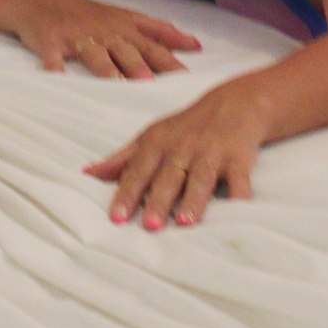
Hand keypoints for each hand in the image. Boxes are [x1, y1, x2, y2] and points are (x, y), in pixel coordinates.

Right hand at [13, 0, 199, 79]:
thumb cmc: (90, 14)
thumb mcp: (126, 18)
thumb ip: (158, 32)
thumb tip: (195, 45)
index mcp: (124, 25)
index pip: (153, 41)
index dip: (170, 57)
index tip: (187, 75)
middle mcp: (105, 30)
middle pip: (127, 50)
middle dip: (141, 66)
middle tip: (155, 85)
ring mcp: (78, 36)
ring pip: (95, 55)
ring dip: (107, 70)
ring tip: (118, 85)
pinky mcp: (51, 41)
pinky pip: (53, 57)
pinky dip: (54, 69)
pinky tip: (57, 80)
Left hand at [87, 82, 269, 228]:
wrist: (235, 102)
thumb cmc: (186, 127)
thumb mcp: (151, 137)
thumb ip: (122, 158)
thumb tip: (87, 174)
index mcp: (157, 144)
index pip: (138, 171)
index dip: (127, 194)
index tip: (117, 217)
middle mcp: (183, 148)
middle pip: (168, 177)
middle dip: (158, 200)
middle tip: (150, 226)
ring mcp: (212, 153)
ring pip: (200, 179)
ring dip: (193, 200)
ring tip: (185, 222)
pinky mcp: (239, 158)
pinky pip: (240, 179)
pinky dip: (240, 195)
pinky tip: (238, 212)